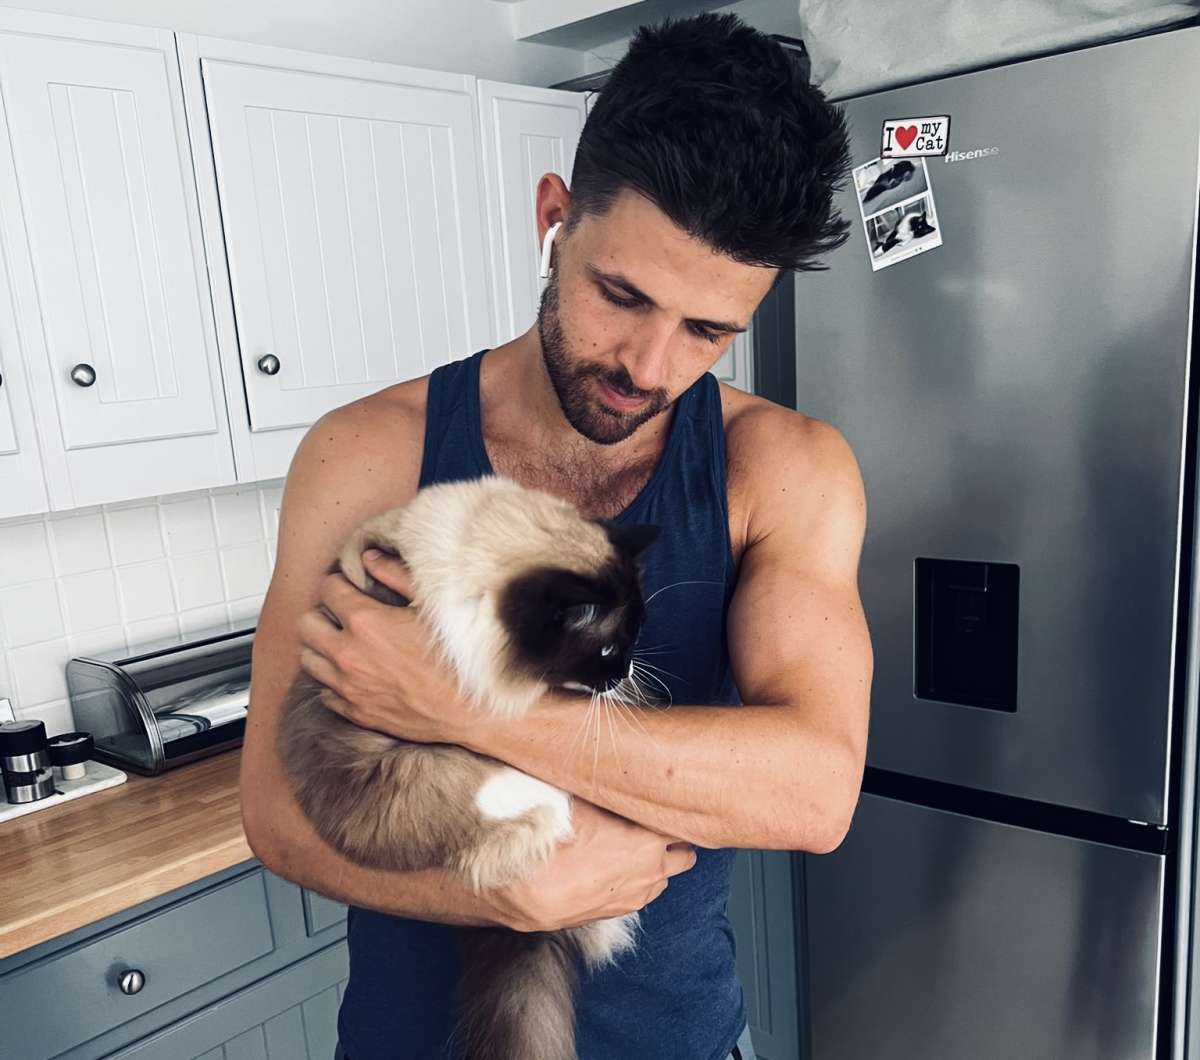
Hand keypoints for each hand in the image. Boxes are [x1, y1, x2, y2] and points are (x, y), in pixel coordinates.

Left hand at [296, 548, 473, 742]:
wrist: (473, 709)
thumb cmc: (458, 656)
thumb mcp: (432, 605)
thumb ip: (397, 575)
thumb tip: (371, 557)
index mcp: (365, 622)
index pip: (326, 589)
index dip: (339, 583)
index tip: (350, 586)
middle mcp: (348, 654)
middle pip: (305, 624)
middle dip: (322, 613)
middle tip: (343, 614)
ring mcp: (349, 686)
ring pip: (308, 660)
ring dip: (323, 647)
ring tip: (347, 643)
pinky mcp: (356, 712)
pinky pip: (324, 692)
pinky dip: (334, 680)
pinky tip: (358, 673)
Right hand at [484, 798, 696, 932]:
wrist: (532, 892)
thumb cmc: (555, 845)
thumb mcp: (581, 802)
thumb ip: (605, 788)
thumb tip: (610, 766)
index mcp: (650, 839)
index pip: (684, 822)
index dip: (678, 809)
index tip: (672, 799)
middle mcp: (653, 869)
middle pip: (686, 852)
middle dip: (675, 838)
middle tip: (656, 822)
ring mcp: (640, 893)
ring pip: (668, 874)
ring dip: (660, 861)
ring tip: (636, 845)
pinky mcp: (624, 910)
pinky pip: (646, 892)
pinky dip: (642, 879)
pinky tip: (620, 867)